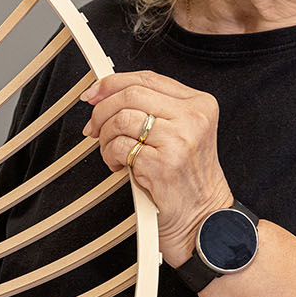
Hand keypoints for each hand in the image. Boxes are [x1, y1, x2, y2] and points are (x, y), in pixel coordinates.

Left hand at [81, 71, 234, 267]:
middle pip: (131, 94)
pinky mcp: (163, 163)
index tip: (93, 94)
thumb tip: (101, 95)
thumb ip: (150, 109)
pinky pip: (120, 147)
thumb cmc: (185, 177)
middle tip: (93, 128)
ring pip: (121, 119)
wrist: (202, 219)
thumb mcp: (179, 133)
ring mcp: (180, 140)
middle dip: (102, 110)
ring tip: (112, 153)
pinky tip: (120, 166)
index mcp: (199, 104)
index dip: (113, 83)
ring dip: (106, 137)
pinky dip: (110, 156)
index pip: (147, 78)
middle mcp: (193, 118)